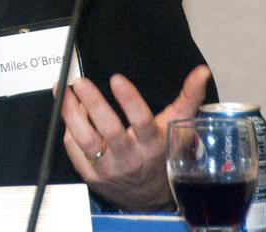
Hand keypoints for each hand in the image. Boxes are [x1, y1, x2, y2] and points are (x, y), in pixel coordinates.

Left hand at [60, 64, 211, 209]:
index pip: (141, 121)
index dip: (129, 100)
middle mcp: (130, 158)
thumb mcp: (178, 126)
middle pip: (110, 130)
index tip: (117, 79)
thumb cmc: (162, 153)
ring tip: (64, 90)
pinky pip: (75, 150)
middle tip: (81, 82)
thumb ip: (189, 97)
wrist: (149, 195)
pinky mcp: (92, 175)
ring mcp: (109, 168)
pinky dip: (68, 129)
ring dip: (72, 114)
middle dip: (94, 104)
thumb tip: (201, 71)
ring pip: (86, 141)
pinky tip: (66, 110)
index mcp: (152, 144)